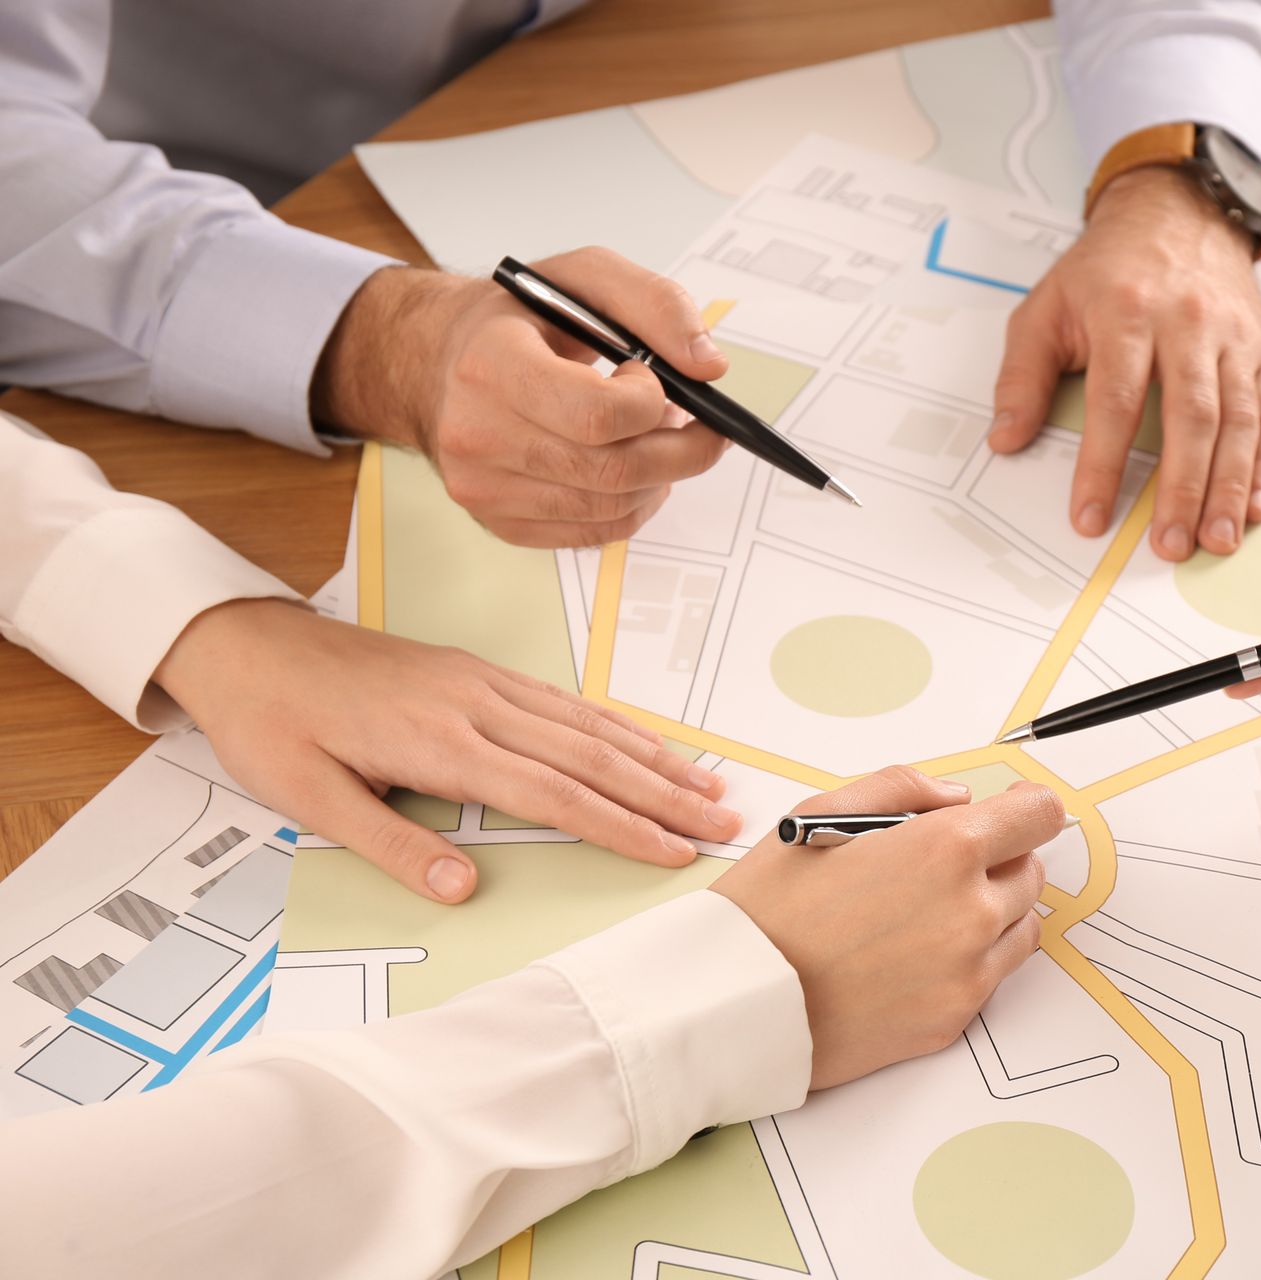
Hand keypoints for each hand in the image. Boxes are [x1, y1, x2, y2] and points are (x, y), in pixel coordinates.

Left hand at [153, 599, 742, 901]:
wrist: (249, 648)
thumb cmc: (274, 725)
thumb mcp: (309, 797)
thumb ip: (390, 843)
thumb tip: (460, 887)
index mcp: (439, 741)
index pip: (552, 792)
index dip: (620, 826)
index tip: (672, 852)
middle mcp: (476, 706)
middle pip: (590, 757)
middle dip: (663, 794)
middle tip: (722, 824)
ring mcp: (483, 684)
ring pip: (587, 725)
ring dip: (654, 759)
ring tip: (708, 788)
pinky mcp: (479, 674)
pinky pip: (563, 702)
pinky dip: (615, 726)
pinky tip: (645, 745)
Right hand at [314, 248, 730, 547]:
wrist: (437, 361)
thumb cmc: (517, 321)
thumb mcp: (583, 277)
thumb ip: (656, 304)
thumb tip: (709, 367)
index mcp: (490, 364)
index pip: (597, 415)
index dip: (650, 403)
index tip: (654, 379)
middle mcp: (477, 434)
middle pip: (613, 471)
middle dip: (682, 452)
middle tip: (704, 428)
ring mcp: (484, 488)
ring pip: (611, 508)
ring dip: (660, 477)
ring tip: (658, 439)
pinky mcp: (500, 523)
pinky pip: (593, 533)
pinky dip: (632, 505)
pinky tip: (631, 470)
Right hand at [711, 767, 1059, 1089]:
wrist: (736, 1006)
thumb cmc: (768, 909)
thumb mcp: (820, 813)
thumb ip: (901, 789)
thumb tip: (956, 797)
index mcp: (946, 850)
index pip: (1039, 816)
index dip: (1023, 809)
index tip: (1008, 811)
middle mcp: (972, 912)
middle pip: (1031, 872)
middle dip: (998, 859)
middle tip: (941, 865)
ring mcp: (968, 974)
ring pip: (1022, 928)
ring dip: (993, 911)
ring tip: (926, 912)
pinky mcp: (954, 1020)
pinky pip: (989, 978)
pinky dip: (968, 960)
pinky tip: (911, 953)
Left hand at [990, 166, 1260, 560]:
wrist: (1177, 213)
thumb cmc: (1107, 269)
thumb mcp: (1046, 306)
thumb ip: (1022, 375)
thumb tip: (1005, 439)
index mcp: (1126, 312)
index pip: (1115, 400)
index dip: (1102, 464)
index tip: (1089, 517)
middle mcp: (1187, 324)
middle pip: (1189, 417)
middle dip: (1181, 488)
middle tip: (1170, 545)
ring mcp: (1231, 339)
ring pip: (1238, 420)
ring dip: (1229, 487)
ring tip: (1216, 540)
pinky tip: (1255, 505)